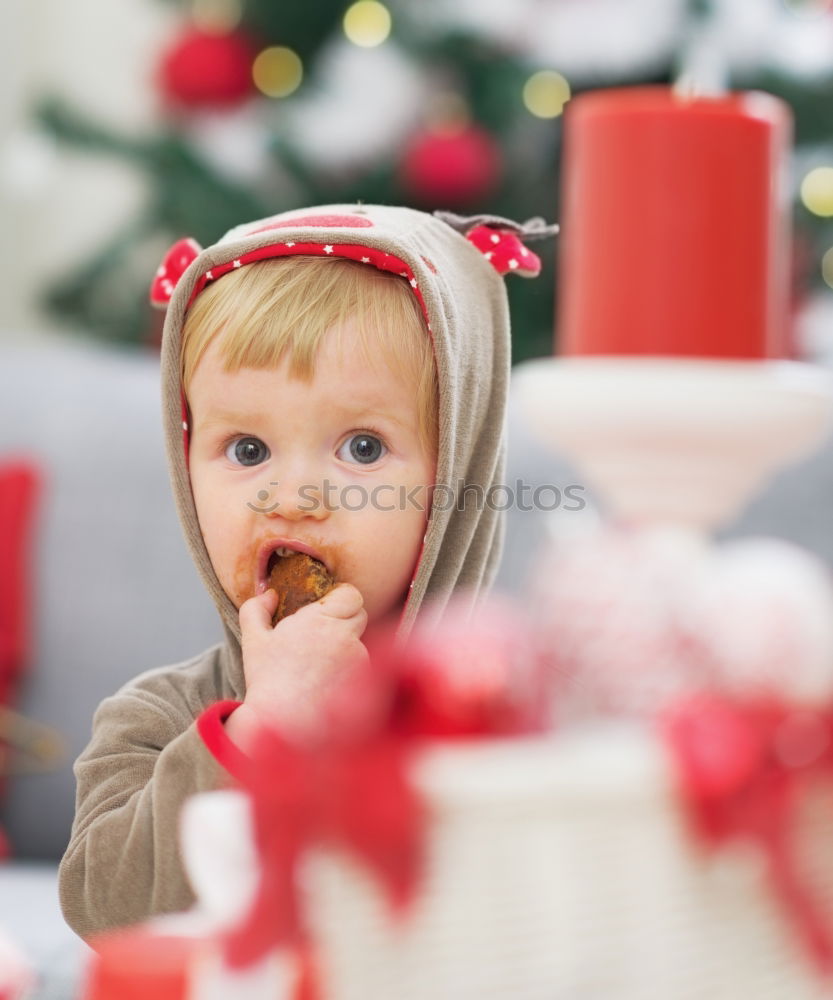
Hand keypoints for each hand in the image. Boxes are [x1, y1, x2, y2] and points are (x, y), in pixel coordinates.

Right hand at [228, 583, 368, 745]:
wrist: (285, 724)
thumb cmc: (267, 681)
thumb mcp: (253, 640)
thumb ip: (257, 609)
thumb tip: (270, 594)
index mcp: (320, 619)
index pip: (351, 594)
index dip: (340, 599)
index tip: (327, 609)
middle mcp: (344, 635)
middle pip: (360, 614)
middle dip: (345, 620)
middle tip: (323, 637)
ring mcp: (358, 658)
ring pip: (361, 642)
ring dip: (347, 647)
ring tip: (320, 668)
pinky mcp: (366, 679)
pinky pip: (364, 666)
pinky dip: (351, 670)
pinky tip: (329, 684)